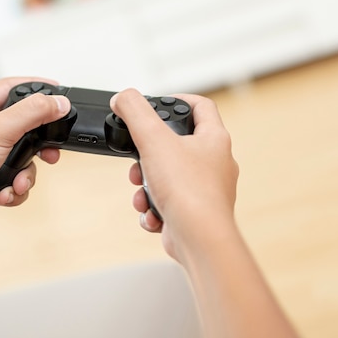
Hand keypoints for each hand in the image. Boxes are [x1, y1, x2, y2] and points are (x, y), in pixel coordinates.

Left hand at [0, 77, 70, 239]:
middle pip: (25, 127)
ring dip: (27, 173)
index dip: (34, 85)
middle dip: (41, 141)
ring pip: (26, 159)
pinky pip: (18, 182)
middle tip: (52, 148)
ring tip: (18, 181)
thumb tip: (59, 102)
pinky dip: (16, 189)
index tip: (56, 89)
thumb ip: (33, 113)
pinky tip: (5, 194)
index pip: (11, 88)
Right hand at [110, 88, 238, 260]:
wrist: (199, 239)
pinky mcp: (195, 212)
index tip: (158, 103)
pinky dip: (153, 207)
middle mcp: (215, 163)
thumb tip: (122, 98)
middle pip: (176, 145)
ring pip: (168, 177)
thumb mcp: (154, 139)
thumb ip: (135, 112)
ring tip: (141, 193)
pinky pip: (167, 203)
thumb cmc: (188, 191)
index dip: (179, 99)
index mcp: (214, 140)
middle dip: (149, 154)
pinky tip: (151, 213)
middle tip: (138, 160)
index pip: (201, 107)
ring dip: (147, 185)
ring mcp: (206, 189)